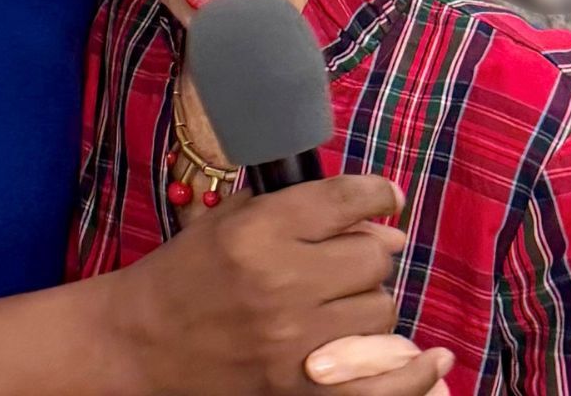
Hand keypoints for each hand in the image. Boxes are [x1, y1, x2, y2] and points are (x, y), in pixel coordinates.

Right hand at [110, 174, 448, 394]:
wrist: (138, 343)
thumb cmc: (181, 276)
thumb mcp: (224, 222)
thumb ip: (292, 210)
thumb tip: (376, 220)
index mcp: (257, 232)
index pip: (346, 200)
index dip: (378, 194)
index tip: (387, 198)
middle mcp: (281, 281)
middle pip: (372, 257)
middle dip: (365, 252)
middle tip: (344, 258)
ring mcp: (294, 339)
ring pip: (380, 310)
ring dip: (367, 301)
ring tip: (335, 302)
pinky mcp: (299, 385)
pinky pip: (380, 378)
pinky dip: (410, 370)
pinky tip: (432, 360)